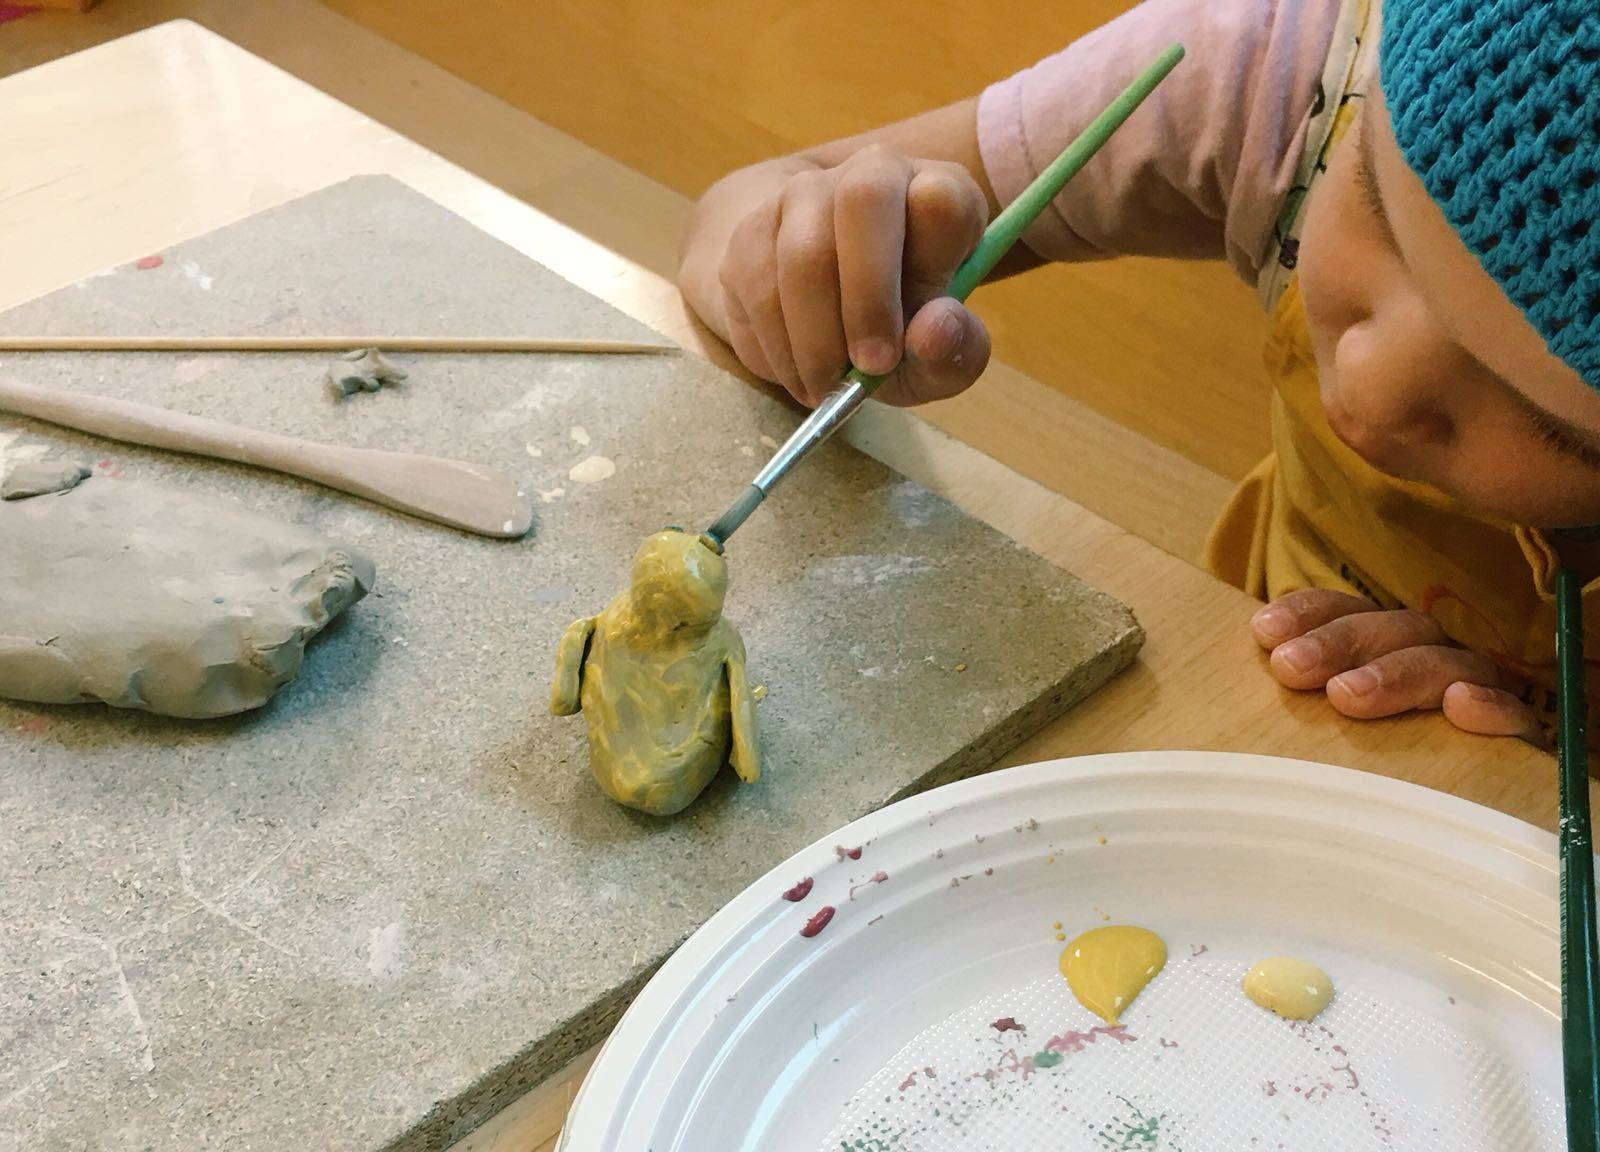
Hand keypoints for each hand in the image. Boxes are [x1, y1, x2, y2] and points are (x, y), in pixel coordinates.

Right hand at [715, 144, 991, 407]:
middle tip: (870, 367)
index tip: (920, 338)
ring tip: (831, 387)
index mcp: (938, 192)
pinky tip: (801, 375)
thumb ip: (956, 350)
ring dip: (817, 340)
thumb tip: (932, 334)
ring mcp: (803, 194)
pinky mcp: (751, 230)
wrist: (821, 314)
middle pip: (864, 202)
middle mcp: (872, 174)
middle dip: (867, 296)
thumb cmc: (898, 331)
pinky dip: (781, 348)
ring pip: (803, 255)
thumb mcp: (939, 355)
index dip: (931, 263)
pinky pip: (759, 288)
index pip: (941, 197)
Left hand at [1251, 589, 1543, 743]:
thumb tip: (1228, 694)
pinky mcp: (1510, 738)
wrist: (1440, 832)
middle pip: (1390, 629)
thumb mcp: (1306, 733)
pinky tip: (1461, 705)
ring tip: (1348, 695)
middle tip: (1291, 667)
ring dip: (1396, 673)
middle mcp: (1421, 656)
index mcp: (1372, 646)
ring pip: (1443, 662)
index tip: (1265, 632)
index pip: (1342, 610)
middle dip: (1338, 642)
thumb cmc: (1342, 768)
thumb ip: (1279, 707)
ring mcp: (1470, 691)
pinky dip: (1489, 706)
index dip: (1307, 613)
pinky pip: (1512, 715)